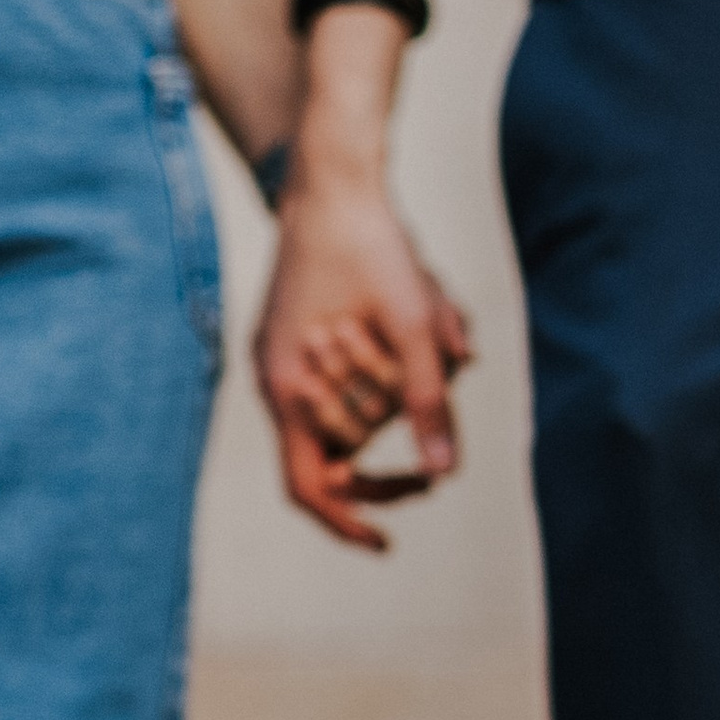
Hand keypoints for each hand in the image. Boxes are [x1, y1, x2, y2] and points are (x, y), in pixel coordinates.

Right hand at [257, 171, 471, 549]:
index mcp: (289, 387)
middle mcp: (275, 383)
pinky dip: (372, 388)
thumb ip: (429, 403)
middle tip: (432, 468)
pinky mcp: (293, 341)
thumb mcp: (414, 324)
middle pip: (332, 458)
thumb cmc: (371, 243)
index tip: (386, 542)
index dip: (346, 521)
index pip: (309, 488)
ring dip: (384, 414)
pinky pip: (333, 389)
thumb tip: (444, 475)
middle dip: (382, 462)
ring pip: (337, 422)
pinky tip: (408, 360)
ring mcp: (280, 362)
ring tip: (429, 378)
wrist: (331, 177)